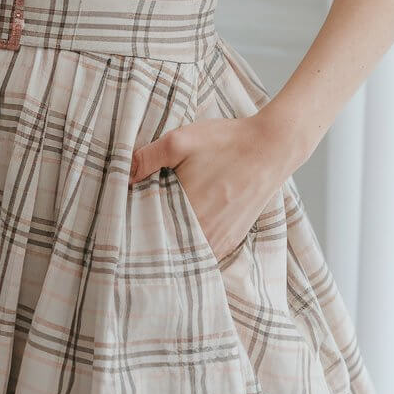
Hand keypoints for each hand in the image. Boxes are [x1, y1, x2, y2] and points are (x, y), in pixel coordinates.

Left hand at [128, 112, 285, 263]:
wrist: (271, 147)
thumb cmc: (226, 142)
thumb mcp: (180, 140)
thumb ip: (148, 158)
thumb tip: (125, 176)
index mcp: (189, 212)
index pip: (151, 233)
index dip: (135, 228)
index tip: (123, 220)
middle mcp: (206, 234)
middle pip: (168, 247)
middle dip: (151, 239)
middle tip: (135, 226)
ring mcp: (222, 240)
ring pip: (187, 253)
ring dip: (172, 245)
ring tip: (157, 230)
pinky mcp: (233, 238)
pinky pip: (206, 253)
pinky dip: (192, 246)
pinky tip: (182, 230)